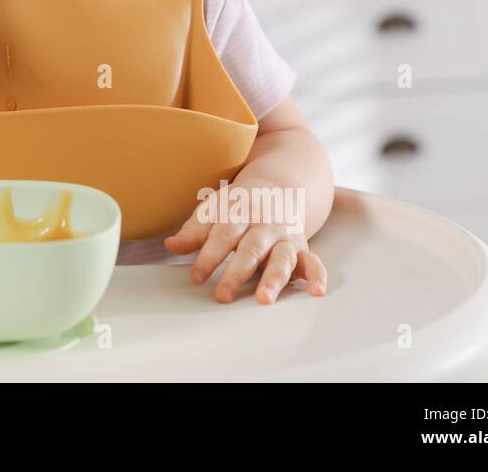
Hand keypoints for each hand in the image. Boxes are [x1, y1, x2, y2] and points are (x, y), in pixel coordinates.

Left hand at [164, 179, 327, 304]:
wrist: (276, 187)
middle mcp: (264, 225)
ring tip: (264, 299)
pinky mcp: (301, 248)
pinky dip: (317, 276)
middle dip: (237, 273)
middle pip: (251, 249)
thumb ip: (194, 230)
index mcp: (239, 212)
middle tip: (222, 295)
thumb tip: (170, 245)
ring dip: (273, 278)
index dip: (208, 256)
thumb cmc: (237, 206)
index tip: (196, 277)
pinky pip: (313, 262)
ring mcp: (285, 237)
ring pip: (281, 258)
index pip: (223, 235)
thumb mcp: (213, 210)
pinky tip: (316, 291)